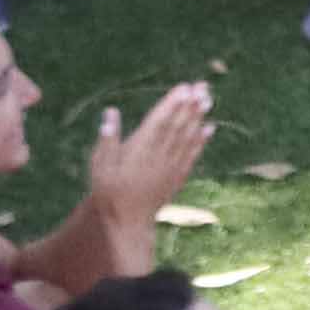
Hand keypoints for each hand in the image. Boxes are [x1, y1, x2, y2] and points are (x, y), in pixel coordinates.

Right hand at [84, 85, 211, 233]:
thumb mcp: (99, 167)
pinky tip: (210, 127)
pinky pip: (192, 155)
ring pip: (187, 138)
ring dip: (198, 118)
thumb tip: (110, 112)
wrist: (127, 223)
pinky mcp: (177, 177)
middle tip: (202, 87)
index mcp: (138, 151)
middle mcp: (159, 157)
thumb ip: (107, 140)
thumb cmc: (108, 192)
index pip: (158, 122)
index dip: (172, 104)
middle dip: (190, 105)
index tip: (184, 88)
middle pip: (177, 126)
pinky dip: (201, 141)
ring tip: (208, 99)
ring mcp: (171, 167)